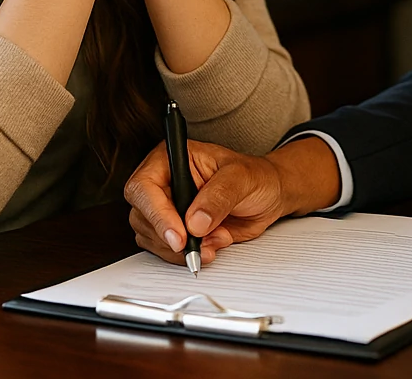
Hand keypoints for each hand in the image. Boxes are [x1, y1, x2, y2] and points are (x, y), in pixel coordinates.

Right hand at [124, 135, 339, 266]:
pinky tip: (212, 244)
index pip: (145, 186)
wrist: (269, 195)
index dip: (157, 214)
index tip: (179, 235)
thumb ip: (219, 196)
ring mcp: (167, 207)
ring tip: (217, 236)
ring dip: (183, 247)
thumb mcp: (242, 178)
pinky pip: (166, 250)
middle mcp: (164, 182)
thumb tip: (194, 222)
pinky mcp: (175, 229)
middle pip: (143, 216)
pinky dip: (188, 254)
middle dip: (172, 236)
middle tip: (201, 243)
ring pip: (151, 237)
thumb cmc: (256, 176)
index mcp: (173, 158)